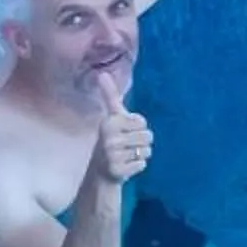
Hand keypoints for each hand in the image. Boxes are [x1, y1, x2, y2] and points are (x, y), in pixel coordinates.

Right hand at [88, 70, 151, 186]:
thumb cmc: (111, 139)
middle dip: (141, 142)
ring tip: (126, 155)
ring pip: (147, 151)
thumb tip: (102, 73)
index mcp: (109, 122)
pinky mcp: (117, 171)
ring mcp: (112, 155)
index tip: (124, 132)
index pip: (142, 122)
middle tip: (126, 146)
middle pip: (148, 136)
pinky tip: (125, 166)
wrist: (99, 172)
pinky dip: (137, 167)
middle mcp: (109, 138)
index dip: (137, 127)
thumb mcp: (111, 117)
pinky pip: (142, 165)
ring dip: (140, 154)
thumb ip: (110, 96)